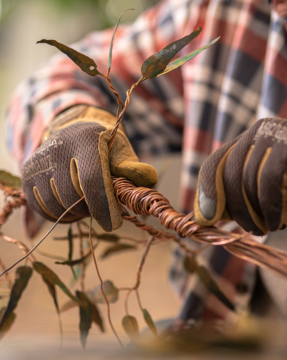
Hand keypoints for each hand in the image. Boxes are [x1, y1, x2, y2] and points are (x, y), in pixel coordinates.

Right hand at [22, 106, 156, 231]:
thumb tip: (149, 179)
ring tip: (86, 201)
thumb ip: (133, 169)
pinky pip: (43, 209)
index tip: (113, 223)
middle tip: (102, 207)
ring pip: (57, 206)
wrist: (73, 134)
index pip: (92, 179)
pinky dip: (60, 214)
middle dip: (92, 209)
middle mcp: (57, 147)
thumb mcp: (121, 153)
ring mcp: (39, 162)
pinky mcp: (27, 176)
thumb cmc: (103, 147)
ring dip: (76, 213)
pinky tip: (71, 203)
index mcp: (86, 139)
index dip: (104, 205)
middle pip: (74, 196)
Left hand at [194, 118, 286, 235]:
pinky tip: (279, 221)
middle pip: (228, 172)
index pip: (214, 164)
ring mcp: (273, 132)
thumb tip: (202, 218)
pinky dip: (271, 207)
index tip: (205, 220)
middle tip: (252, 231)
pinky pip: (269, 179)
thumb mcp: (258, 199)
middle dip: (236, 209)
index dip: (206, 192)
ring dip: (257, 212)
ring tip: (271, 226)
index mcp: (244, 143)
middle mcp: (255, 132)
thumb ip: (232, 203)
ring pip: (248, 178)